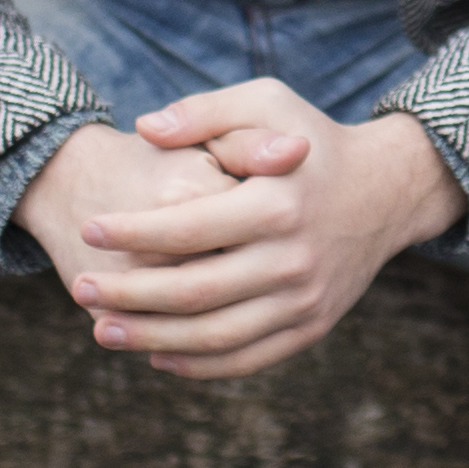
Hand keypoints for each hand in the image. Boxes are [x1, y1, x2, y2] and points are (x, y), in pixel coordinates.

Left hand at [16, 77, 464, 379]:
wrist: (387, 191)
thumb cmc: (312, 141)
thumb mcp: (267, 103)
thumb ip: (205, 111)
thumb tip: (145, 128)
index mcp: (278, 203)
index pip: (188, 228)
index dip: (132, 233)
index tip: (90, 229)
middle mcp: (294, 259)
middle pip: (194, 292)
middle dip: (128, 295)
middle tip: (81, 288)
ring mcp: (305, 300)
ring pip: (215, 336)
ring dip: (151, 339)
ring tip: (102, 331)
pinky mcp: (311, 326)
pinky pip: (247, 358)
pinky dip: (198, 365)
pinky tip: (157, 354)